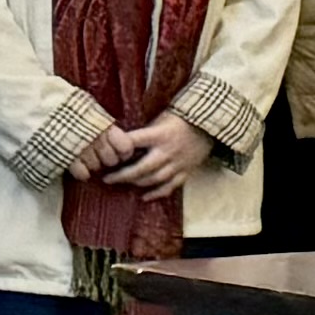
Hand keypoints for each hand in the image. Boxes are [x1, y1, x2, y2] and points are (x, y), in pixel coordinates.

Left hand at [98, 114, 216, 192]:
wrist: (209, 125)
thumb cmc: (180, 118)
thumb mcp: (160, 118)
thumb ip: (143, 131)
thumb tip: (119, 138)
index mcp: (159, 135)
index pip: (133, 142)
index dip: (118, 150)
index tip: (105, 155)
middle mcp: (168, 151)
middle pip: (142, 168)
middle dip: (122, 175)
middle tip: (107, 178)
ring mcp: (178, 164)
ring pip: (154, 179)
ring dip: (136, 183)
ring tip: (122, 184)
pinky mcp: (186, 171)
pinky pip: (170, 186)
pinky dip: (156, 193)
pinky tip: (144, 196)